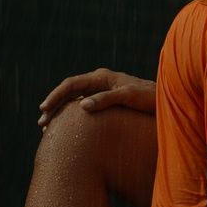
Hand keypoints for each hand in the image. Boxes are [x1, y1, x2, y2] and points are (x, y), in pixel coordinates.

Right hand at [38, 68, 156, 126]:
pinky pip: (84, 107)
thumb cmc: (150, 97)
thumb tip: (83, 105)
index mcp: (103, 77)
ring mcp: (103, 91)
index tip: (44, 109)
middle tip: (42, 124)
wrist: (165, 101)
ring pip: (75, 101)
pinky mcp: (107, 102)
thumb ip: (108, 99)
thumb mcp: (130, 97)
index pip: (72, 84)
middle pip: (69, 92)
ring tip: (49, 129)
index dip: (56, 96)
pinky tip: (68, 129)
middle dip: (54, 106)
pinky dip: (74, 117)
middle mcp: (100, 82)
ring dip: (62, 113)